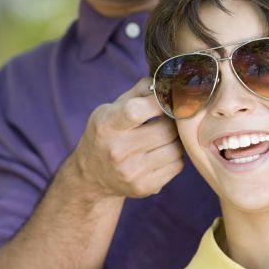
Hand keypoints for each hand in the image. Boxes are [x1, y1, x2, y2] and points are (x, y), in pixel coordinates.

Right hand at [71, 78, 183, 198]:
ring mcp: (132, 172)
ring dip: (176, 139)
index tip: (166, 99)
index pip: (136, 111)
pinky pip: (177, 166)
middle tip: (170, 118)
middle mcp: (117, 151)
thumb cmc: (105, 134)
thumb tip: (165, 80)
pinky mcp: (144, 187)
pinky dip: (175, 156)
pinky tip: (162, 152)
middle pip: (164, 131)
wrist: (90, 176)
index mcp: (107, 126)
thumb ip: (137, 93)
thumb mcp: (110, 109)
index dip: (158, 102)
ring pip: (175, 149)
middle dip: (172, 121)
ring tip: (165, 135)